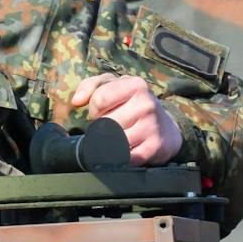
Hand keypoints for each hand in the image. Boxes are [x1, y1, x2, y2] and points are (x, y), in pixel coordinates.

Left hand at [68, 73, 183, 165]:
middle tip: (109, 127)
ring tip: (115, 137)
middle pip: (105, 123)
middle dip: (101, 128)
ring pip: (113, 140)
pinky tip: (124, 149)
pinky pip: (125, 156)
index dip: (94, 110)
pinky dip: (119, 156)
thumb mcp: (113, 86)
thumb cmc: (132, 104)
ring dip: (109, 142)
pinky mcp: (154, 147)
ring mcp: (152, 126)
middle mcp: (146, 104)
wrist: (165, 127)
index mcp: (135, 85)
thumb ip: (90, 86)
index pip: (99, 99)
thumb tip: (77, 101)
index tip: (100, 113)